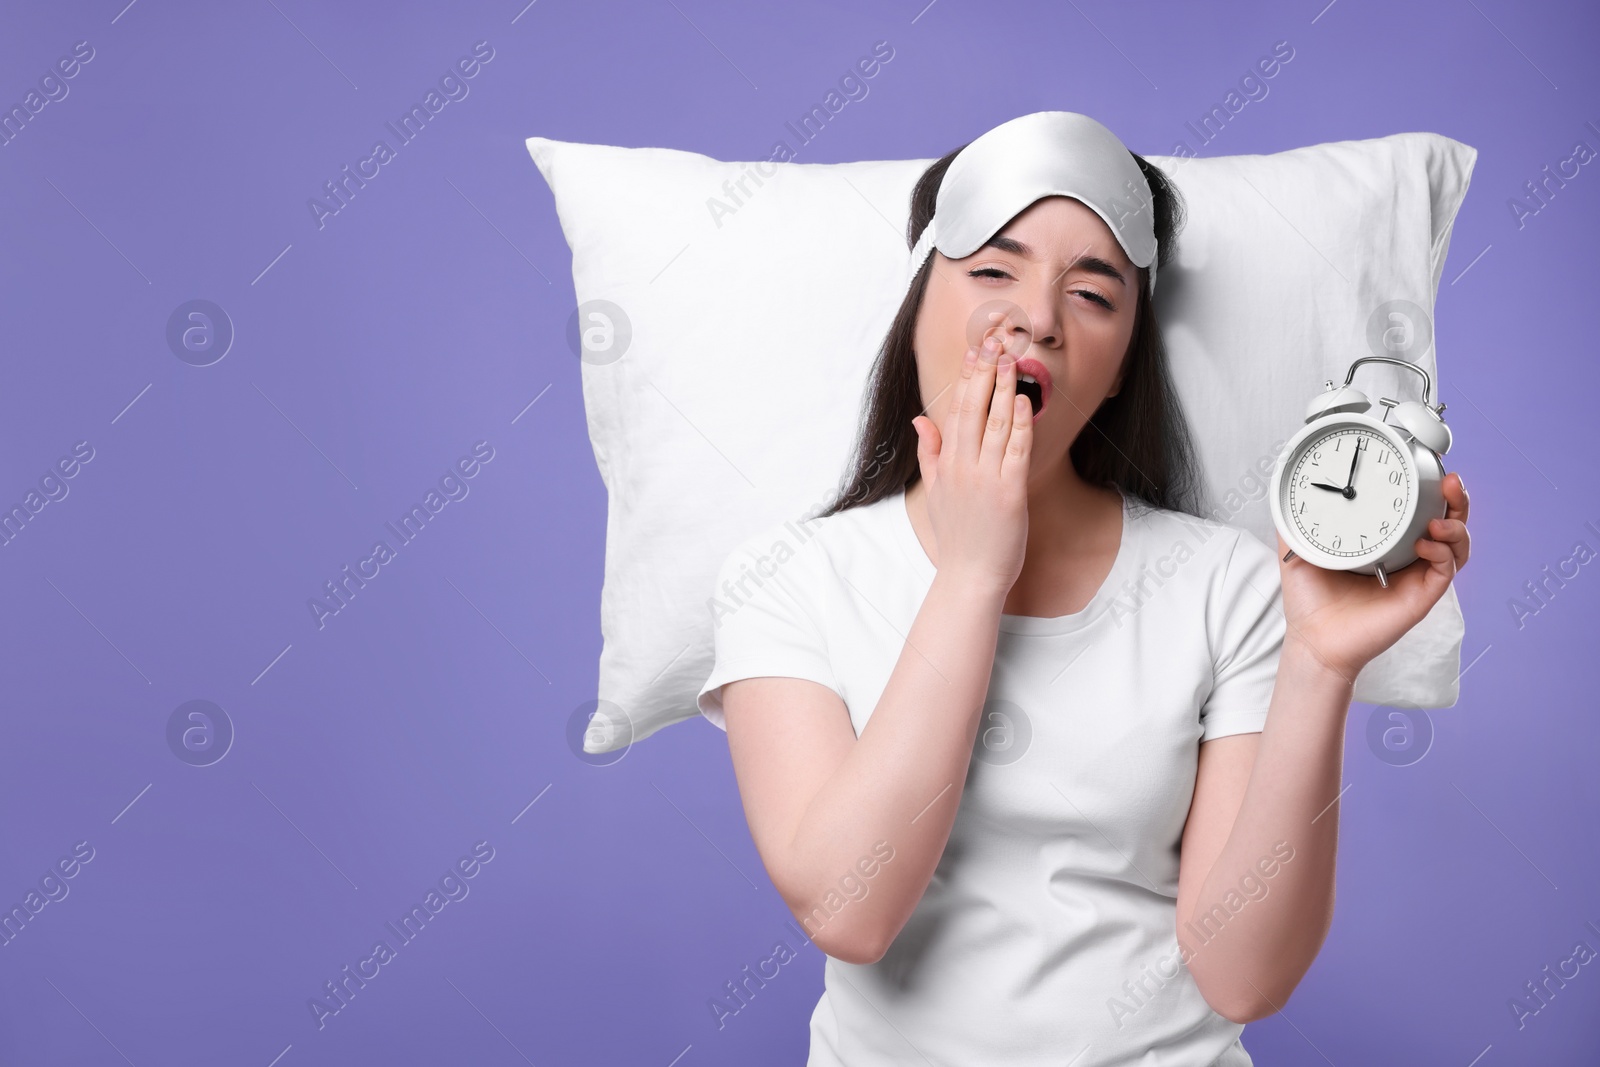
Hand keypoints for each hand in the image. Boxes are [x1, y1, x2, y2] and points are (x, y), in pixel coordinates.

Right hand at [910, 334, 1031, 594]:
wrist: (969, 577)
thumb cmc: (957, 537)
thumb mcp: (934, 492)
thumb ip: (929, 452)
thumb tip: (920, 418)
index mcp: (947, 464)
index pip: (955, 410)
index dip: (966, 378)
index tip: (975, 351)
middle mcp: (963, 467)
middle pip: (973, 409)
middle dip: (984, 373)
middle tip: (995, 341)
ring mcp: (986, 479)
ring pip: (995, 424)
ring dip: (1004, 389)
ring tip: (1012, 360)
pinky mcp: (1009, 493)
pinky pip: (1016, 451)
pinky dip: (1020, 424)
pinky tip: (1025, 401)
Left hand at [1275, 472, 1470, 682]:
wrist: (1313, 638)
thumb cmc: (1309, 598)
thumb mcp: (1300, 548)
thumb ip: (1297, 520)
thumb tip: (1285, 491)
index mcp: (1386, 541)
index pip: (1418, 508)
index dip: (1429, 487)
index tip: (1427, 466)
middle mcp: (1407, 556)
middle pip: (1448, 521)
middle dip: (1456, 499)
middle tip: (1451, 481)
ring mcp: (1416, 576)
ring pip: (1456, 544)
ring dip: (1456, 524)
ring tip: (1440, 518)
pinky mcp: (1420, 596)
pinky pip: (1445, 570)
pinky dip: (1442, 553)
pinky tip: (1424, 544)